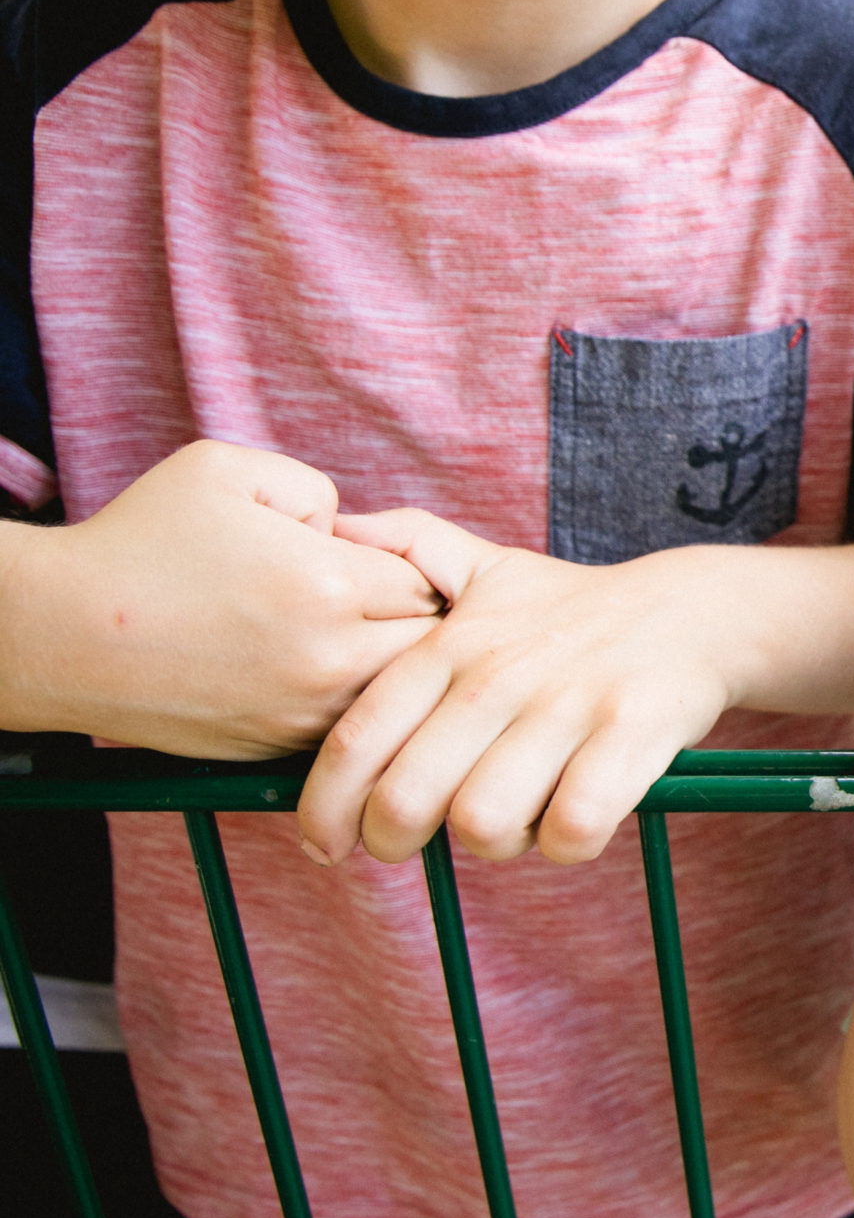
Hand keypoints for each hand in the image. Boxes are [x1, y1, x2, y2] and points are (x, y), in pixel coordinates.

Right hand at [0, 441, 440, 756]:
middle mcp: (328, 657)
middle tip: (383, 600)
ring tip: (355, 634)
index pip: (425, 579)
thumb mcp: (226, 470)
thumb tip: (354, 531)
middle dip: (419, 620)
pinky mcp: (277, 747)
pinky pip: (349, 727)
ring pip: (397, 696)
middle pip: (431, 646)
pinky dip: (350, 703)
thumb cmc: (139, 541)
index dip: (406, 564)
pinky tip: (314, 670)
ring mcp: (304, 712)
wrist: (59, 633)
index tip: (375, 559)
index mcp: (328, 584)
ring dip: (391, 668)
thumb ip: (315, 488)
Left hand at [299, 510, 747, 865]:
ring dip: (493, 842)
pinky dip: (564, 844)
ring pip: (485, 825)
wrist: (692, 611)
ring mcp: (567, 705)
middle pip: (407, 802)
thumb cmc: (571, 608)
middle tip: (413, 843)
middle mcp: (499, 674)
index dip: (324, 808)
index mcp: (450, 646)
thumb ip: (405, 544)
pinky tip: (570, 823)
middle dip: (395, 842)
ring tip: (511, 820)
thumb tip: (331, 528)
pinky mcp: (631, 735)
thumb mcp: (486, 565)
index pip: (356, 740)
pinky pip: (572, 829)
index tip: (324, 843)